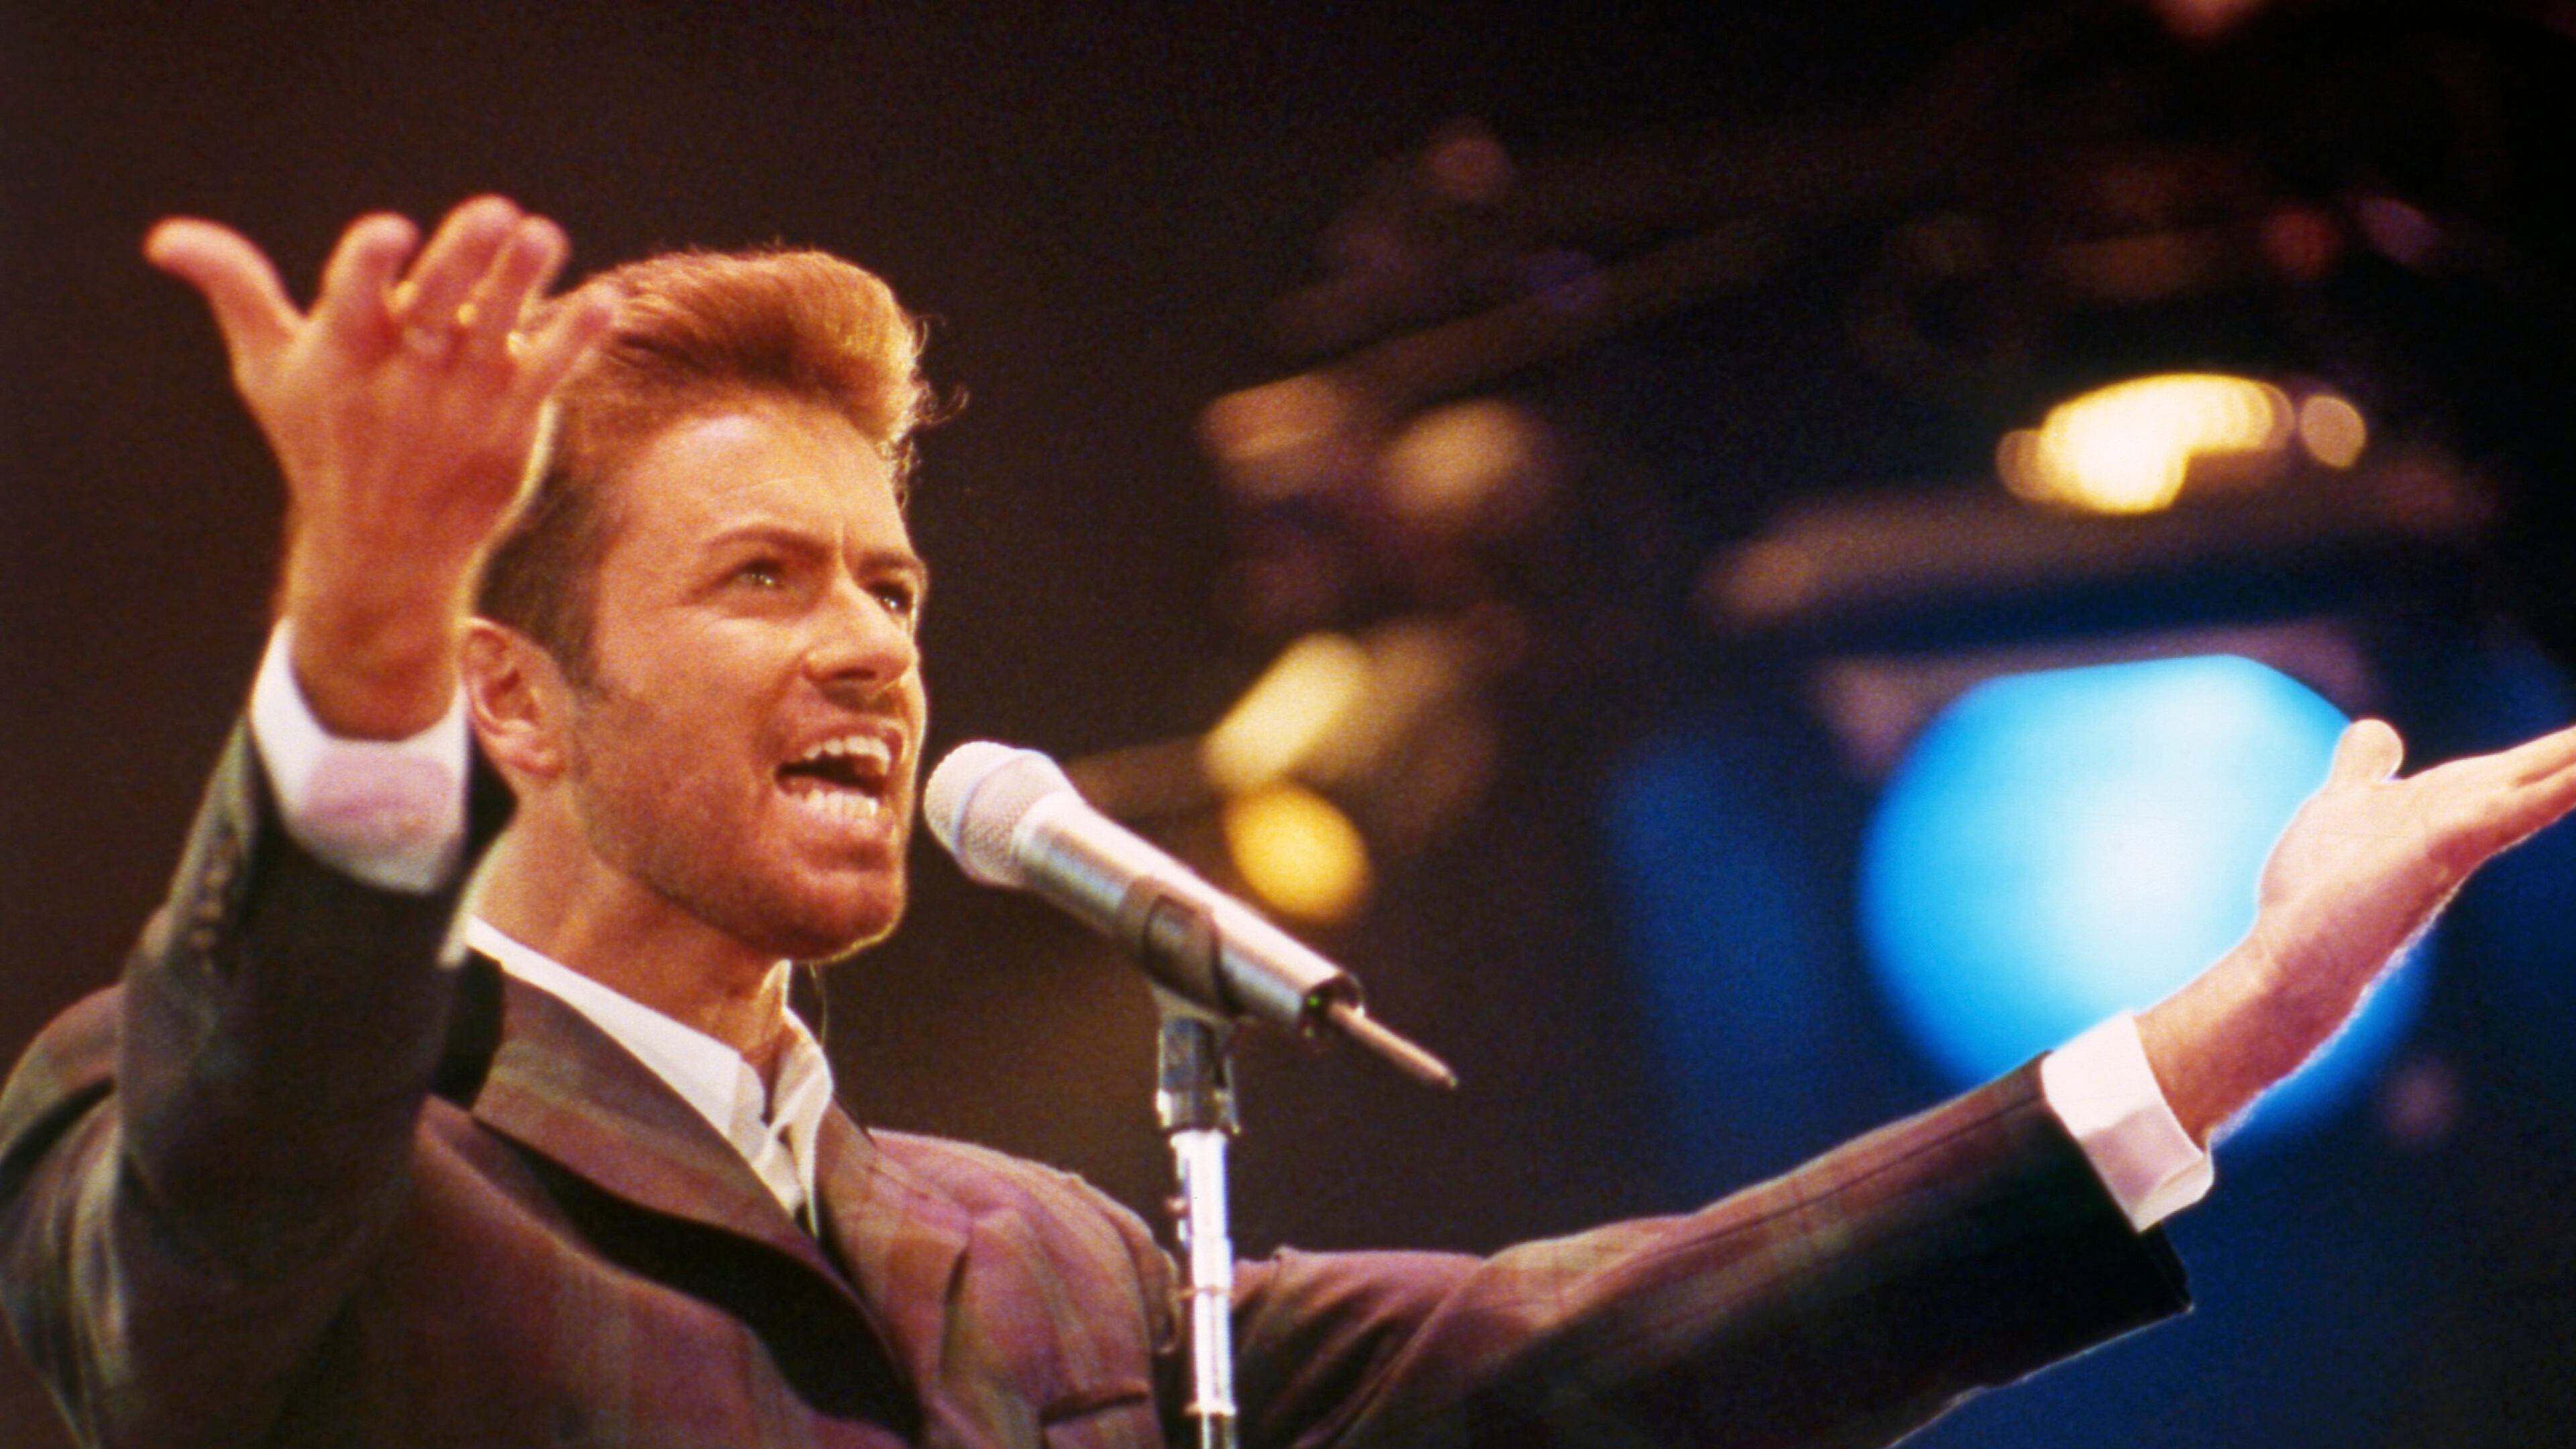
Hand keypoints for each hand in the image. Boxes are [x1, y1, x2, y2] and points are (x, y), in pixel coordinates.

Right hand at [146, 197, 617, 737]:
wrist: (385, 548)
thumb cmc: (320, 441)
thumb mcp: (269, 369)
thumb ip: (234, 291)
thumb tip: (167, 239)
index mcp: (344, 351)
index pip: (356, 296)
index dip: (372, 264)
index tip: (391, 232)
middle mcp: (407, 371)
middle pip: (440, 301)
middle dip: (467, 258)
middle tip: (498, 211)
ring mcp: (465, 394)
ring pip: (501, 327)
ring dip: (525, 279)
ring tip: (544, 234)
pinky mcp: (513, 417)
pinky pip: (552, 370)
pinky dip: (577, 336)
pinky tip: (606, 300)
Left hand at [2141, 717, 2575, 1142]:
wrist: (2292, 956)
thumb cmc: (2320, 891)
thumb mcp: (2346, 805)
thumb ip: (2365, 768)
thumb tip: (2378, 728)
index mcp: (2449, 805)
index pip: (2521, 768)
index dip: (2563, 750)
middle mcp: (2465, 822)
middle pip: (2539, 773)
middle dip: (2574, 755)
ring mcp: (2458, 837)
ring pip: (2538, 791)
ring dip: (2573, 770)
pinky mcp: (2440, 849)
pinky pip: (2508, 812)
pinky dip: (2552, 790)